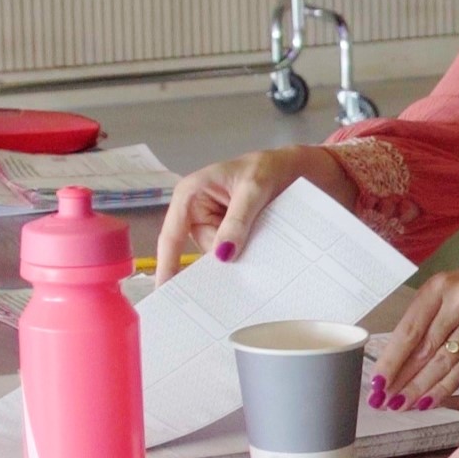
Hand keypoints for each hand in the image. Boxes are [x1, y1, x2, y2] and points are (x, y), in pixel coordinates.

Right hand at [153, 145, 353, 274]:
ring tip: (261, 252)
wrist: (293, 168)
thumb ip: (237, 221)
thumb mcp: (253, 190)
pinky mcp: (229, 234)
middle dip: (220, 261)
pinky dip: (245, 256)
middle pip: (202, 250)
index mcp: (189, 195)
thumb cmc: (266, 168)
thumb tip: (222, 254)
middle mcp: (195, 212)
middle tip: (239, 279)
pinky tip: (259, 258)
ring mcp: (213, 225)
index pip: (172, 235)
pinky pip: (233, 253)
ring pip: (219, 255)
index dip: (167, 264)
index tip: (165, 290)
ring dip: (238, 258)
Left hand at [376, 260, 458, 408]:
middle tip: (382, 400)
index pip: (408, 328)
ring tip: (401, 405)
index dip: (390, 359)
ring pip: (441, 362)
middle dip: (400, 378)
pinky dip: (444, 388)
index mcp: (441, 285)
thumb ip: (434, 315)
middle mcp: (458, 300)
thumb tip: (405, 353)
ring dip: (418, 388)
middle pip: (421, 348)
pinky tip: (429, 402)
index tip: (376, 381)